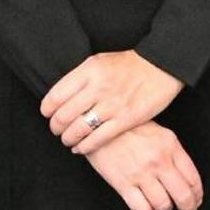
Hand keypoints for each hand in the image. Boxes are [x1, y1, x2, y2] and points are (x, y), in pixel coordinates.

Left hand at [42, 50, 179, 157]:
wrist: (162, 66)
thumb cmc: (129, 64)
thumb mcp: (100, 61)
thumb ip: (80, 77)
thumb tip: (60, 96)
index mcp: (89, 71)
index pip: (55, 96)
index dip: (47, 110)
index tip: (47, 114)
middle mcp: (98, 88)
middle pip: (64, 115)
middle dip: (55, 127)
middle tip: (56, 130)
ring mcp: (112, 105)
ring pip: (78, 129)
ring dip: (68, 139)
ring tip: (68, 140)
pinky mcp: (126, 119)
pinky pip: (98, 139)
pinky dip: (85, 146)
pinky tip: (81, 148)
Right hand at [83, 122, 204, 209]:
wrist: (98, 124)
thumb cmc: (128, 127)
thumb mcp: (158, 132)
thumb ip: (174, 153)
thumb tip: (186, 178)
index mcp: (170, 146)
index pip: (193, 178)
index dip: (197, 194)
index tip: (196, 200)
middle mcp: (158, 161)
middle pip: (183, 196)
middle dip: (188, 208)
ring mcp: (140, 173)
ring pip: (163, 205)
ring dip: (164, 208)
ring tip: (161, 204)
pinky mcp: (122, 183)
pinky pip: (142, 208)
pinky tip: (145, 206)